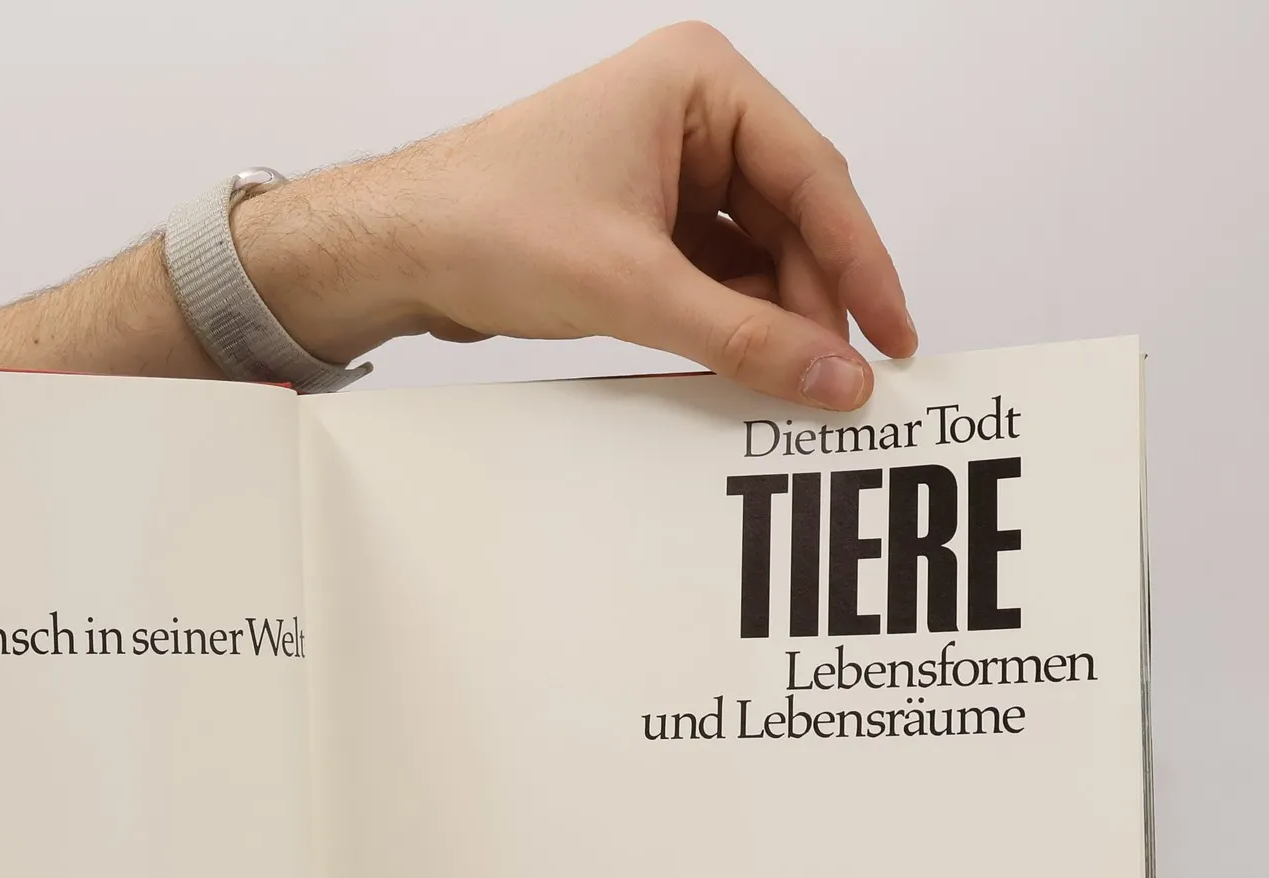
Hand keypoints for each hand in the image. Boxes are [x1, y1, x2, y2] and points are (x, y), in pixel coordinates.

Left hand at [236, 22, 915, 408]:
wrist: (394, 251)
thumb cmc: (485, 224)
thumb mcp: (630, 288)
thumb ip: (740, 336)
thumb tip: (833, 377)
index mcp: (700, 83)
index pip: (813, 177)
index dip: (860, 264)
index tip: (892, 334)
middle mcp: (691, 114)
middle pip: (788, 219)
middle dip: (810, 302)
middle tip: (837, 380)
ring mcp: (665, 168)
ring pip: (751, 254)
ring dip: (768, 319)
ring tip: (790, 385)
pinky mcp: (639, 222)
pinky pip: (709, 274)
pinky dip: (726, 322)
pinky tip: (741, 368)